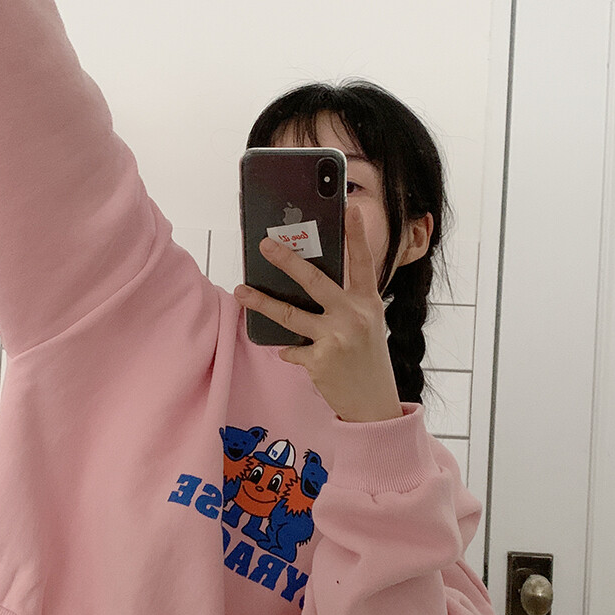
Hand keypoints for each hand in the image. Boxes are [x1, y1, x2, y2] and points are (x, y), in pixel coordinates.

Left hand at [234, 205, 402, 421]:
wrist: (374, 405)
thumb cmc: (367, 361)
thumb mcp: (367, 326)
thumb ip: (345, 304)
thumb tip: (307, 284)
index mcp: (368, 303)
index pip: (363, 263)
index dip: (357, 235)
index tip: (350, 208)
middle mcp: (354, 316)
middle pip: (314, 281)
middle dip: (287, 260)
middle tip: (265, 245)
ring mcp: (336, 338)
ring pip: (290, 314)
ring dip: (261, 302)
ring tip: (241, 291)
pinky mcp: (320, 360)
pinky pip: (291, 349)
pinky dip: (289, 351)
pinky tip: (292, 354)